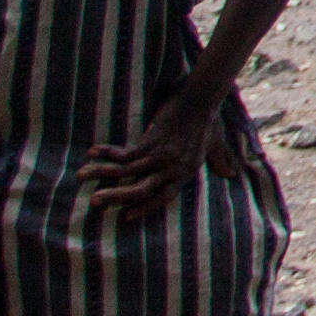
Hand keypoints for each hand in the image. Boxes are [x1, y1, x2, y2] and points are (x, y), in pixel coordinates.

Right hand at [77, 102, 232, 217]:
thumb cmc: (209, 121)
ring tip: (82, 177)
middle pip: (140, 191)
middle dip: (117, 198)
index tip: (126, 217)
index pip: (162, 198)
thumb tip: (232, 174)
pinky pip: (125, 154)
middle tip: (95, 203)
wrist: (202, 99)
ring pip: (127, 173)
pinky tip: (92, 153)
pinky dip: (108, 153)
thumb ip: (221, 160)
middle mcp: (172, 169)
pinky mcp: (152, 141)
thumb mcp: (216, 144)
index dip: (144, 208)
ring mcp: (160, 156)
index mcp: (184, 172)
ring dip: (103, 175)